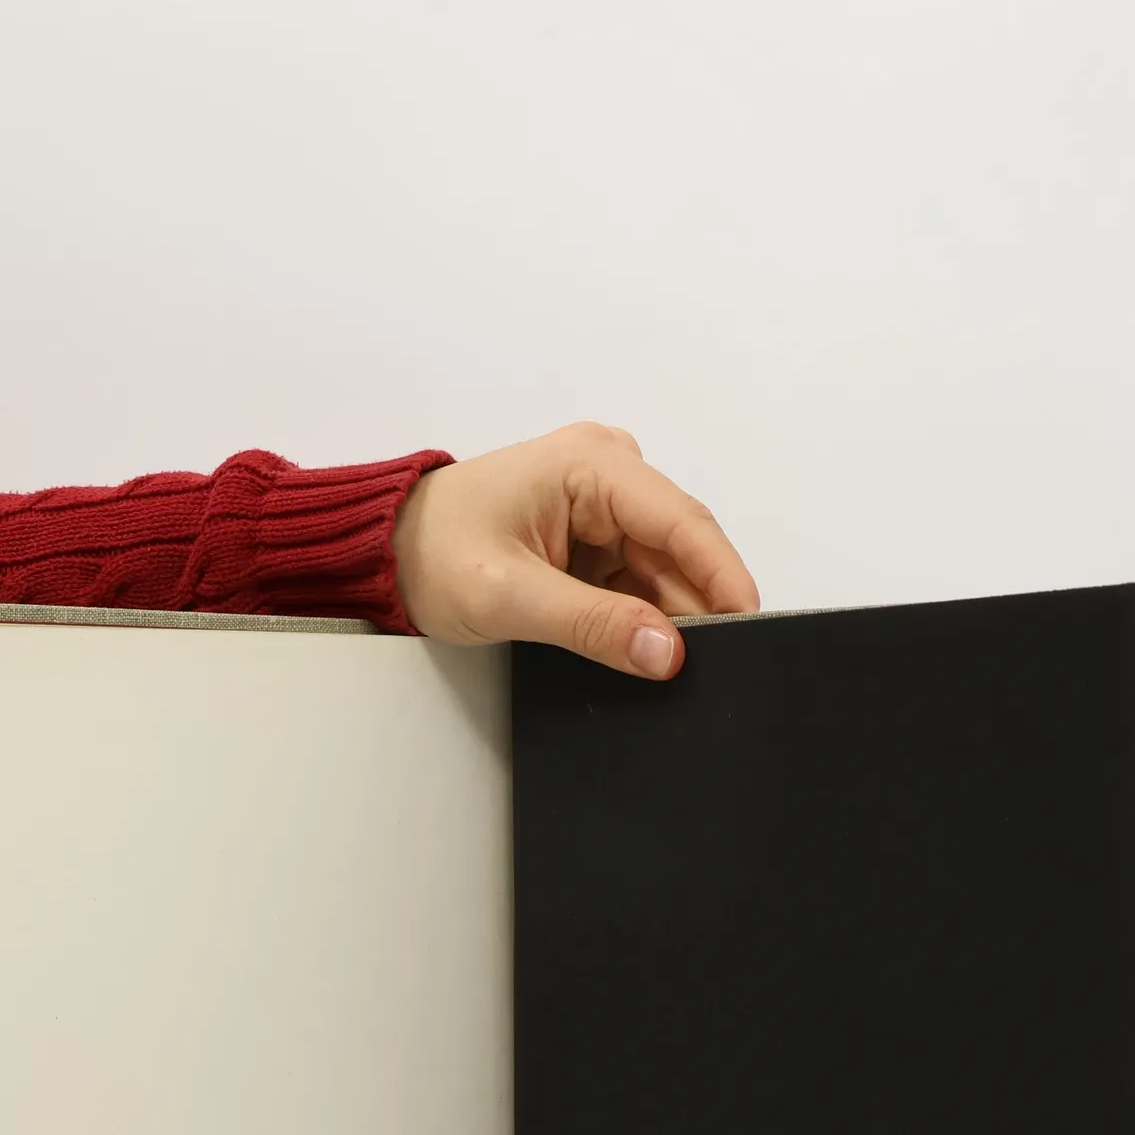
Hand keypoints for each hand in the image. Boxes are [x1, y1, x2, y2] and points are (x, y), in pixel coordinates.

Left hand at [392, 422, 760, 678]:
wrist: (383, 553)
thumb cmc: (429, 553)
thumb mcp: (508, 597)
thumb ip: (591, 624)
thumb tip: (665, 652)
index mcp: (591, 465)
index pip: (681, 521)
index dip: (722, 577)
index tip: (751, 628)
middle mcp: (608, 474)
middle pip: (681, 549)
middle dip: (697, 607)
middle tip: (712, 669)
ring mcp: (604, 507)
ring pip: (665, 572)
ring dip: (668, 618)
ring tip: (667, 666)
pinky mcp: (595, 540)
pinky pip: (639, 584)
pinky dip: (642, 619)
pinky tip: (643, 651)